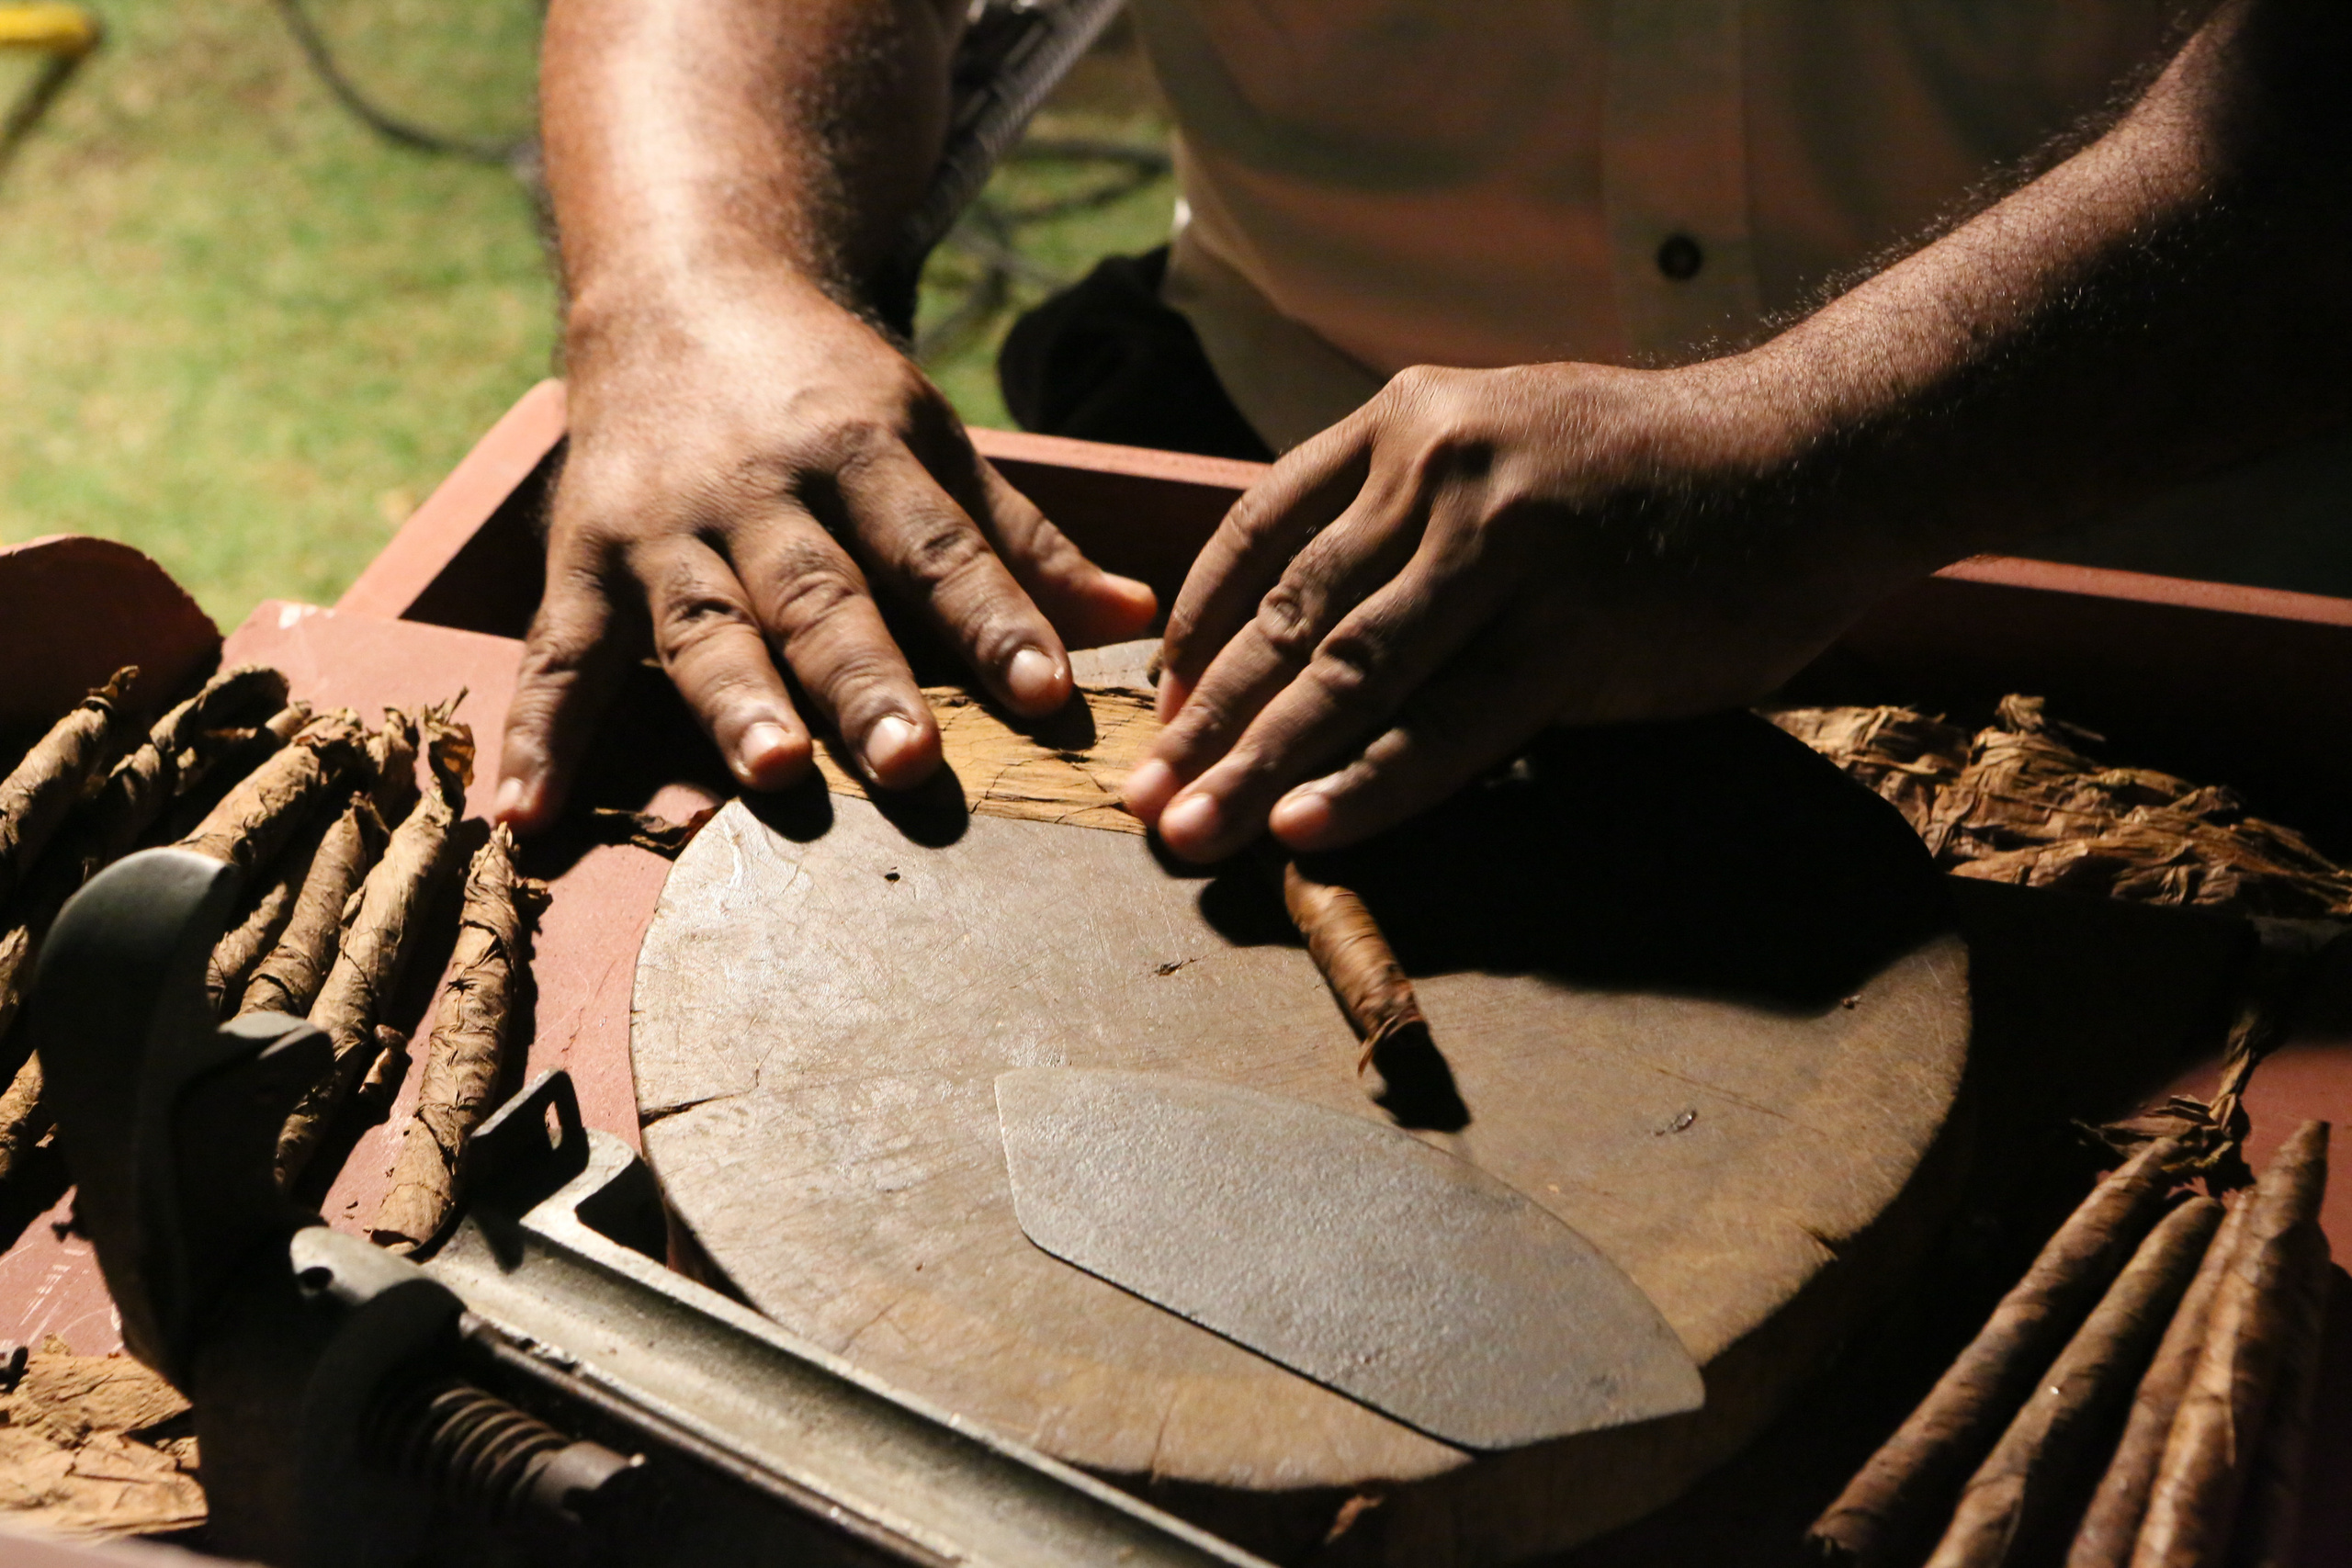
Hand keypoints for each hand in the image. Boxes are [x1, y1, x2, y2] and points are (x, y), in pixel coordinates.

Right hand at [495, 273, 1155, 828]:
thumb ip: (1021, 543)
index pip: (937, 546)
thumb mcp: (930, 440)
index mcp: (863, 448)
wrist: (677, 289)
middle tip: (912, 757)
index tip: (1046, 695)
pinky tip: (525, 821)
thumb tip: (1136, 620)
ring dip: (733, 702)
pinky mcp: (581, 556)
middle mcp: (761, 489)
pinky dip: (535, 736)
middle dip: (865, 678)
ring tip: (770, 774)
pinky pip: (557, 652)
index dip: (993, 619)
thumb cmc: (828, 392)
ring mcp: (663, 525)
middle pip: (819, 593)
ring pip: (702, 623)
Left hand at [1121, 359, 1906, 862]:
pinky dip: (1368, 786)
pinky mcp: (1573, 631)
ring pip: (1349, 677)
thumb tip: (1306, 642)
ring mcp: (1505, 548)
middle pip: (1288, 616)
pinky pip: (1447, 726)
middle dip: (1204, 721)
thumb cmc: (1643, 473)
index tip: (1162, 710)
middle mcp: (1436, 472)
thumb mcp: (1499, 449)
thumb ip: (1403, 525)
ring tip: (1189, 836)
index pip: (1256, 535)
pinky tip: (1304, 831)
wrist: (1810, 456)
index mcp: (1401, 424)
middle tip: (1138, 800)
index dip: (1196, 632)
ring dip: (1256, 768)